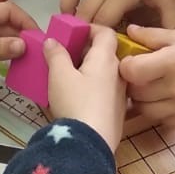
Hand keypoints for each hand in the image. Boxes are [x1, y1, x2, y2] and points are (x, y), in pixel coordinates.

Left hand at [0, 2, 38, 101]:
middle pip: (8, 25)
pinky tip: (19, 67)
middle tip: (40, 53)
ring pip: (4, 40)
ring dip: (18, 47)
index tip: (39, 37)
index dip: (25, 20)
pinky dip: (8, 57)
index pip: (8, 11)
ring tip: (33, 61)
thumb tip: (24, 44)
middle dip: (24, 35)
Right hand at [44, 24, 125, 150]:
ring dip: (90, 71)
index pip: (106, 32)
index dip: (91, 29)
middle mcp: (119, 74)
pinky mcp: (118, 113)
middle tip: (65, 55)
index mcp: (107, 59)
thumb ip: (56, 54)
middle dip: (86, 51)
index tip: (75, 33)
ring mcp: (121, 95)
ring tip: (68, 77)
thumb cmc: (75, 103)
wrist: (90, 144)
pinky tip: (78, 98)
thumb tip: (52, 41)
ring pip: (106, 74)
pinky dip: (94, 88)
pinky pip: (106, 92)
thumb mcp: (59, 75)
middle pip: (106, 53)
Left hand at [120, 25, 174, 125]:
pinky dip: (159, 111)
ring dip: (143, 101)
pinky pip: (162, 120)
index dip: (127, 66)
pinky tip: (166, 98)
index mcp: (172, 61)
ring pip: (145, 111)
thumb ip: (154, 36)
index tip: (133, 61)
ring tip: (152, 88)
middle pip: (135, 93)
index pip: (131, 71)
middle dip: (133, 84)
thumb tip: (129, 31)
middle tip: (141, 74)